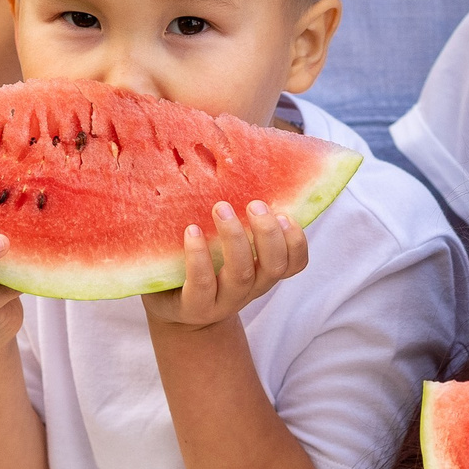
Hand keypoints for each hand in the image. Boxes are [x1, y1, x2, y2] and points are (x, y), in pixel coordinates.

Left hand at [142, 201, 306, 330]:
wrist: (172, 310)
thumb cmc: (201, 265)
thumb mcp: (224, 246)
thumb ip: (238, 219)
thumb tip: (235, 158)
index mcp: (262, 272)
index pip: (294, 264)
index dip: (296, 241)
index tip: (285, 214)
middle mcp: (249, 289)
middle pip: (274, 266)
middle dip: (268, 233)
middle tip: (255, 205)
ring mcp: (223, 301)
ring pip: (241, 274)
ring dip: (235, 238)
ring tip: (222, 208)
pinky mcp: (194, 307)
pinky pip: (202, 284)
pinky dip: (199, 257)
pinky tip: (191, 231)